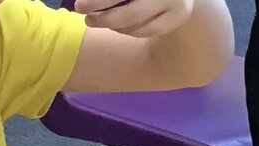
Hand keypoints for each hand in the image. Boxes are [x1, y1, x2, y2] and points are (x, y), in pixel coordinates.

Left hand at [74, 0, 194, 38]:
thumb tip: (85, 2)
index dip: (97, 2)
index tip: (79, 6)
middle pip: (129, 14)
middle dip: (104, 19)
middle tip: (87, 19)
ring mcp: (176, 4)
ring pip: (138, 26)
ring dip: (115, 27)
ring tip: (101, 21)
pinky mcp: (179, 17)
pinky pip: (149, 31)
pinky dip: (130, 30)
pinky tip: (118, 25)